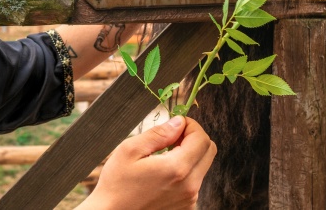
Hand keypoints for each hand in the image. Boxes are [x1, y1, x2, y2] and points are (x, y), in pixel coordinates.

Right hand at [78, 116, 216, 209]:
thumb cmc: (117, 185)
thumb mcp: (130, 150)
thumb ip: (158, 134)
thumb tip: (178, 122)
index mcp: (176, 169)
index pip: (201, 138)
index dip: (190, 125)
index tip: (176, 124)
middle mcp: (189, 186)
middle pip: (208, 150)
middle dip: (193, 137)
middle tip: (173, 136)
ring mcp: (189, 198)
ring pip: (202, 165)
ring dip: (189, 154)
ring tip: (163, 155)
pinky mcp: (186, 206)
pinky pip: (194, 180)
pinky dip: (185, 171)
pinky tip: (164, 172)